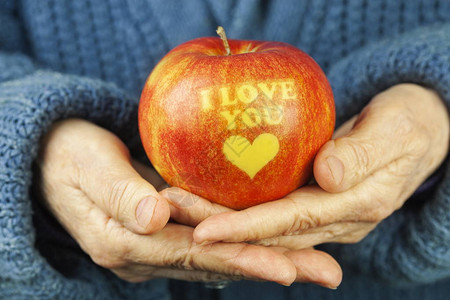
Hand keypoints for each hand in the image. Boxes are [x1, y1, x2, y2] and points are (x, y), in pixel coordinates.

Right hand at [36, 119, 341, 286]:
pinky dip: (249, 243)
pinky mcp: (171, 232)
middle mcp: (148, 255)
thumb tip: (155, 217)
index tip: (284, 266)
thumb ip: (119, 193)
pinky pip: (215, 241)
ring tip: (319, 265)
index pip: (191, 254)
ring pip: (222, 256)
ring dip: (270, 259)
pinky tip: (284, 243)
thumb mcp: (86, 166)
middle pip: (217, 263)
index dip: (238, 258)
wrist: (56, 160)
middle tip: (326, 273)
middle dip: (271, 266)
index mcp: (125, 243)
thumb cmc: (69, 156)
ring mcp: (160, 247)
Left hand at [190, 84, 448, 248]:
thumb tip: (327, 175)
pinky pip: (271, 209)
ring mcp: (324, 215)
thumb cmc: (409, 124)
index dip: (247, 229)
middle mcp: (336, 221)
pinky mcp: (313, 202)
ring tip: (176, 204)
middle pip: (269, 231)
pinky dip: (237, 207)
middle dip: (220, 228)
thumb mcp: (397, 130)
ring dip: (220, 219)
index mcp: (357, 206)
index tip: (204, 231)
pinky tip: (206, 196)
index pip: (292, 222)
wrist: (419, 132)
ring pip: (266, 225)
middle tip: (171, 211)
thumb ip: (363, 152)